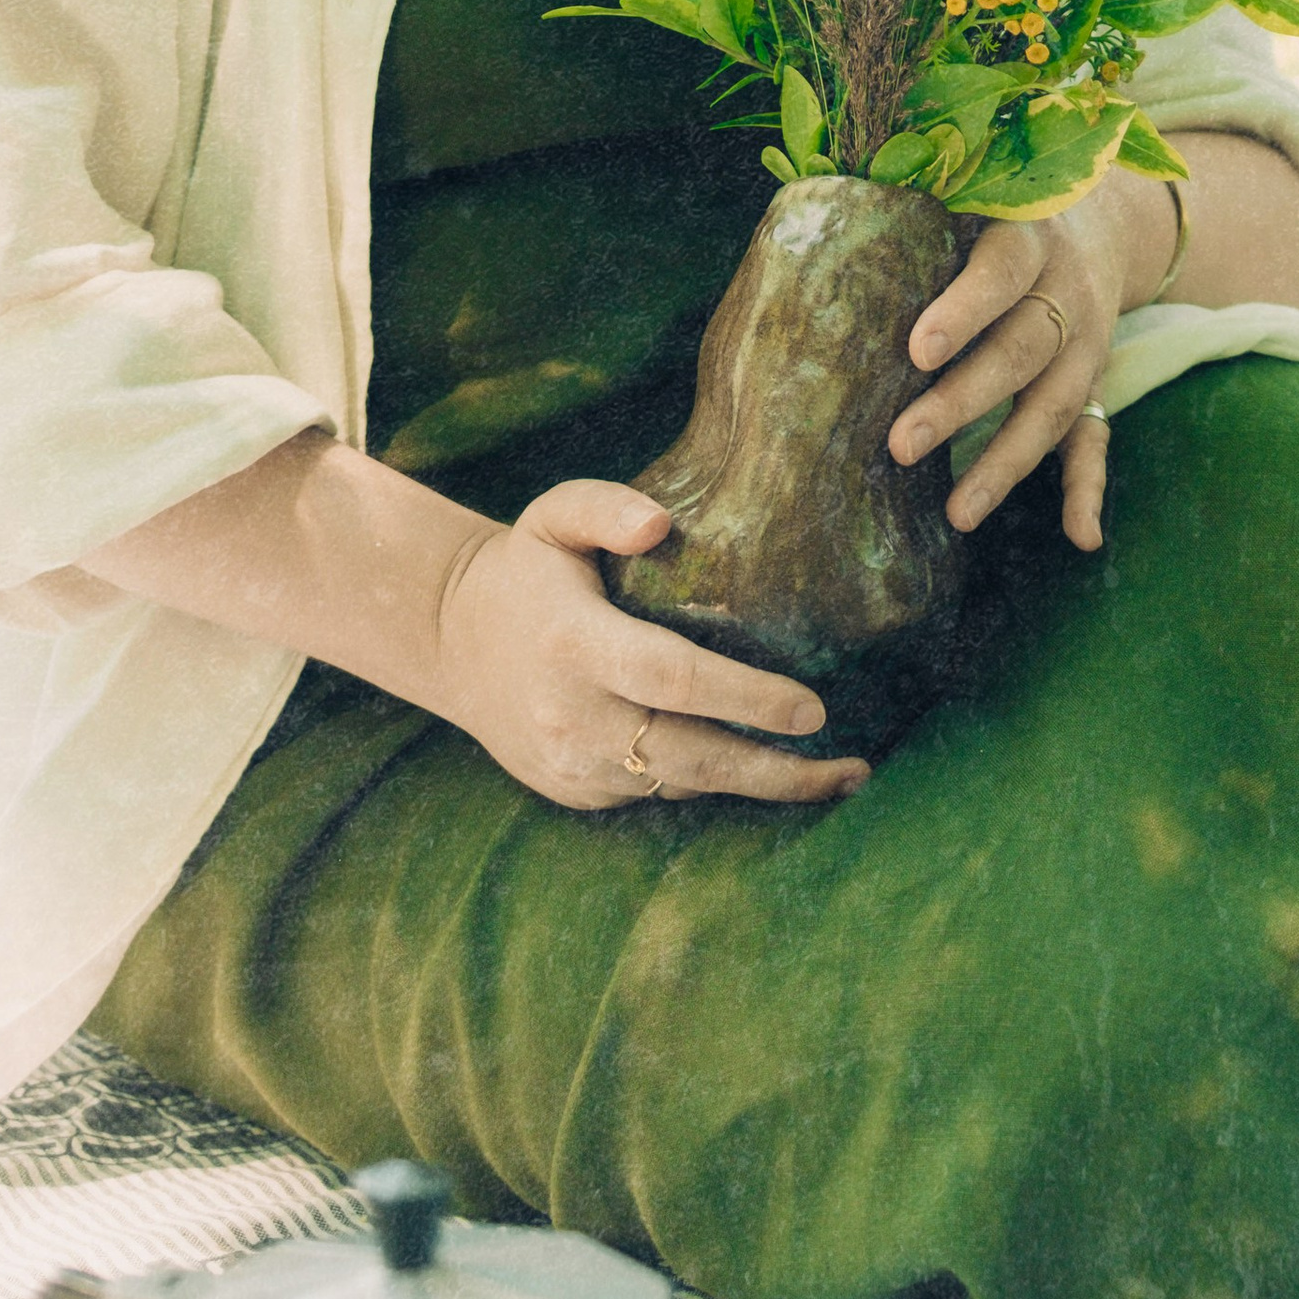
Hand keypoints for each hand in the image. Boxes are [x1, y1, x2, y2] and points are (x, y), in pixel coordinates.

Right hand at [429, 477, 869, 810]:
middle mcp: (572, 714)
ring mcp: (571, 763)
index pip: (671, 677)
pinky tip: (753, 764)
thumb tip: (661, 522)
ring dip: (756, 785)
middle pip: (690, 755)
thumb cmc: (526, 569)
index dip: (745, 697)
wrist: (448, 640)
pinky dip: (704, 779)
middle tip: (850, 767)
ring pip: (679, 783)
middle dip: (775, 770)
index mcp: (573, 642)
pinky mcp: (574, 793)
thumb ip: (606, 505)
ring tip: (833, 776)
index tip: (812, 708)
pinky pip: (653, 791)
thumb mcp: (552, 515)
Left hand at [889, 198, 1138, 554]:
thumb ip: (917, 216)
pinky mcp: (1096, 382)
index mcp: (1030, 238)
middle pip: (1021, 350)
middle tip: (900, 445)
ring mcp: (1087, 343)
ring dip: (1007, 462)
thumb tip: (819, 231)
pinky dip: (1088, 488)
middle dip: (962, 402)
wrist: (1101, 224)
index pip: (1001, 271)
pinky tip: (1081, 536)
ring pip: (1054, 406)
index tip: (916, 350)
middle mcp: (1066, 293)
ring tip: (958, 513)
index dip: (964, 309)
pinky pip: (1096, 438)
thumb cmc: (996, 216)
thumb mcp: (976, 200)